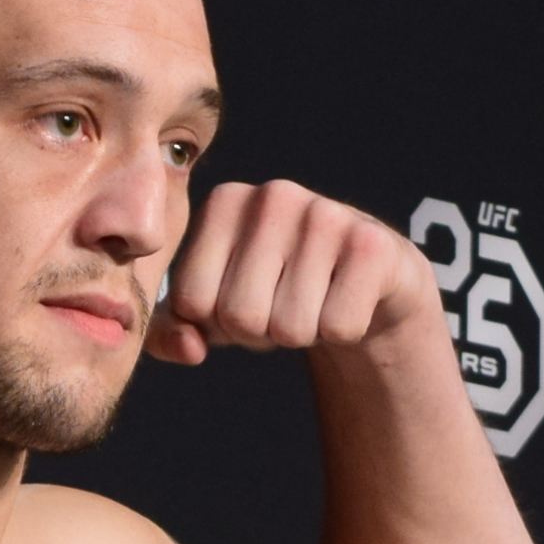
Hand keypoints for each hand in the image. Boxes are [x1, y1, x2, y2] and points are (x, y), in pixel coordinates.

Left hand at [151, 180, 438, 365]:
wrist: (366, 278)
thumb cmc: (277, 289)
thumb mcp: (214, 306)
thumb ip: (172, 331)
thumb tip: (190, 347)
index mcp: (223, 202)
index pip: (192, 302)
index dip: (218, 323)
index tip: (246, 297)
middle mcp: (272, 195)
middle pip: (241, 316)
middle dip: (262, 333)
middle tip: (285, 303)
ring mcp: (325, 214)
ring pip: (290, 328)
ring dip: (303, 333)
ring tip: (317, 299)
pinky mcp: (370, 243)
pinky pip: (338, 327)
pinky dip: (344, 331)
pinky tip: (349, 297)